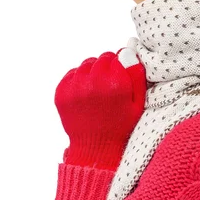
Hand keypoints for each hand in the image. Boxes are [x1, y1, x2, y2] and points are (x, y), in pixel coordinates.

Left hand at [54, 39, 146, 169]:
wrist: (95, 149)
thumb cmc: (120, 125)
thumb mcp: (137, 103)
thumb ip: (136, 75)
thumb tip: (127, 51)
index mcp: (115, 84)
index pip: (117, 56)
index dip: (120, 65)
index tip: (121, 75)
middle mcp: (93, 83)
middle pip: (101, 59)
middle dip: (107, 67)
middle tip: (110, 83)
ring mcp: (75, 88)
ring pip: (86, 64)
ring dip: (92, 72)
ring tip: (97, 88)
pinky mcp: (61, 93)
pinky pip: (72, 74)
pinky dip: (79, 80)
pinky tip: (86, 93)